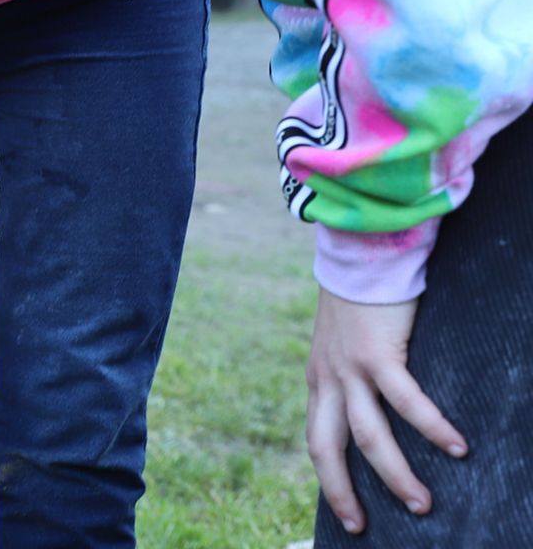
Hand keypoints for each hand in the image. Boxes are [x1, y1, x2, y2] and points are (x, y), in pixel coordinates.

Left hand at [307, 287, 466, 532]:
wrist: (360, 254)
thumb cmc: (361, 301)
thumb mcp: (344, 346)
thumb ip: (355, 378)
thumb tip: (378, 411)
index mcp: (320, 380)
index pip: (318, 439)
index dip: (329, 477)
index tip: (348, 511)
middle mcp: (328, 379)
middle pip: (327, 448)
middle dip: (344, 491)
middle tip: (363, 525)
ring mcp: (350, 368)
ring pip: (370, 436)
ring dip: (397, 474)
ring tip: (422, 504)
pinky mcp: (376, 354)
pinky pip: (407, 401)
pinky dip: (431, 427)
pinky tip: (457, 448)